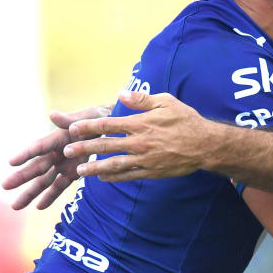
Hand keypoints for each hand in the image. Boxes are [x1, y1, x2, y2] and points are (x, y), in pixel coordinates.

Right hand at [2, 105, 111, 209]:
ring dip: (31, 193)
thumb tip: (52, 114)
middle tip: (4, 186)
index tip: (11, 161)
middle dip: (21, 177)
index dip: (26, 154)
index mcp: (58, 138)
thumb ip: (70, 119)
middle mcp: (56, 153)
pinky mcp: (71, 173)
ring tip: (15, 206)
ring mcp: (62, 165)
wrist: (109, 129)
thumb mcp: (87, 116)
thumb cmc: (95, 119)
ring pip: (44, 181)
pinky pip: (59, 187)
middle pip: (37, 167)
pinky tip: (39, 207)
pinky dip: (50, 197)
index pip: (39, 147)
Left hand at [65, 91, 209, 181]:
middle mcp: (139, 142)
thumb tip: (122, 94)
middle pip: (106, 145)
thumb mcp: (166, 102)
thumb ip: (142, 99)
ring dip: (95, 167)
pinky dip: (114, 177)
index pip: (108, 124)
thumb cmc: (186, 120)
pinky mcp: (151, 171)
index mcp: (141, 123)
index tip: (73, 129)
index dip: (88, 127)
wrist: (205, 145)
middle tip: (67, 151)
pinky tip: (102, 178)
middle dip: (85, 148)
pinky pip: (128, 175)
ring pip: (114, 164)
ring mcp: (145, 159)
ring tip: (80, 171)